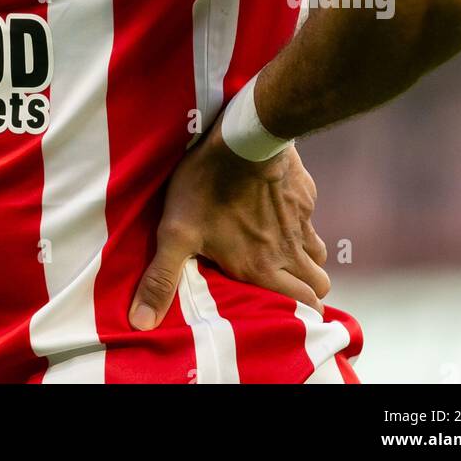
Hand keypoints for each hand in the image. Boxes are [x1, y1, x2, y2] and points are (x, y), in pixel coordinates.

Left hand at [128, 133, 329, 330]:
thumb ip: (162, 279)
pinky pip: (311, 219)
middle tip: (290, 291)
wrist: (244, 137)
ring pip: (319, 255)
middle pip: (318, 286)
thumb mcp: (176, 233)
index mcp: (262, 268)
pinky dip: (301, 224)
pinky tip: (281, 213)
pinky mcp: (304, 194)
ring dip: (308, 260)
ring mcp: (301, 221)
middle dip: (309, 294)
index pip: (302, 309)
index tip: (293, 322)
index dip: (303, 319)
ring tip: (287, 256)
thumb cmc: (208, 186)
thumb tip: (141, 323)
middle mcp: (288, 251)